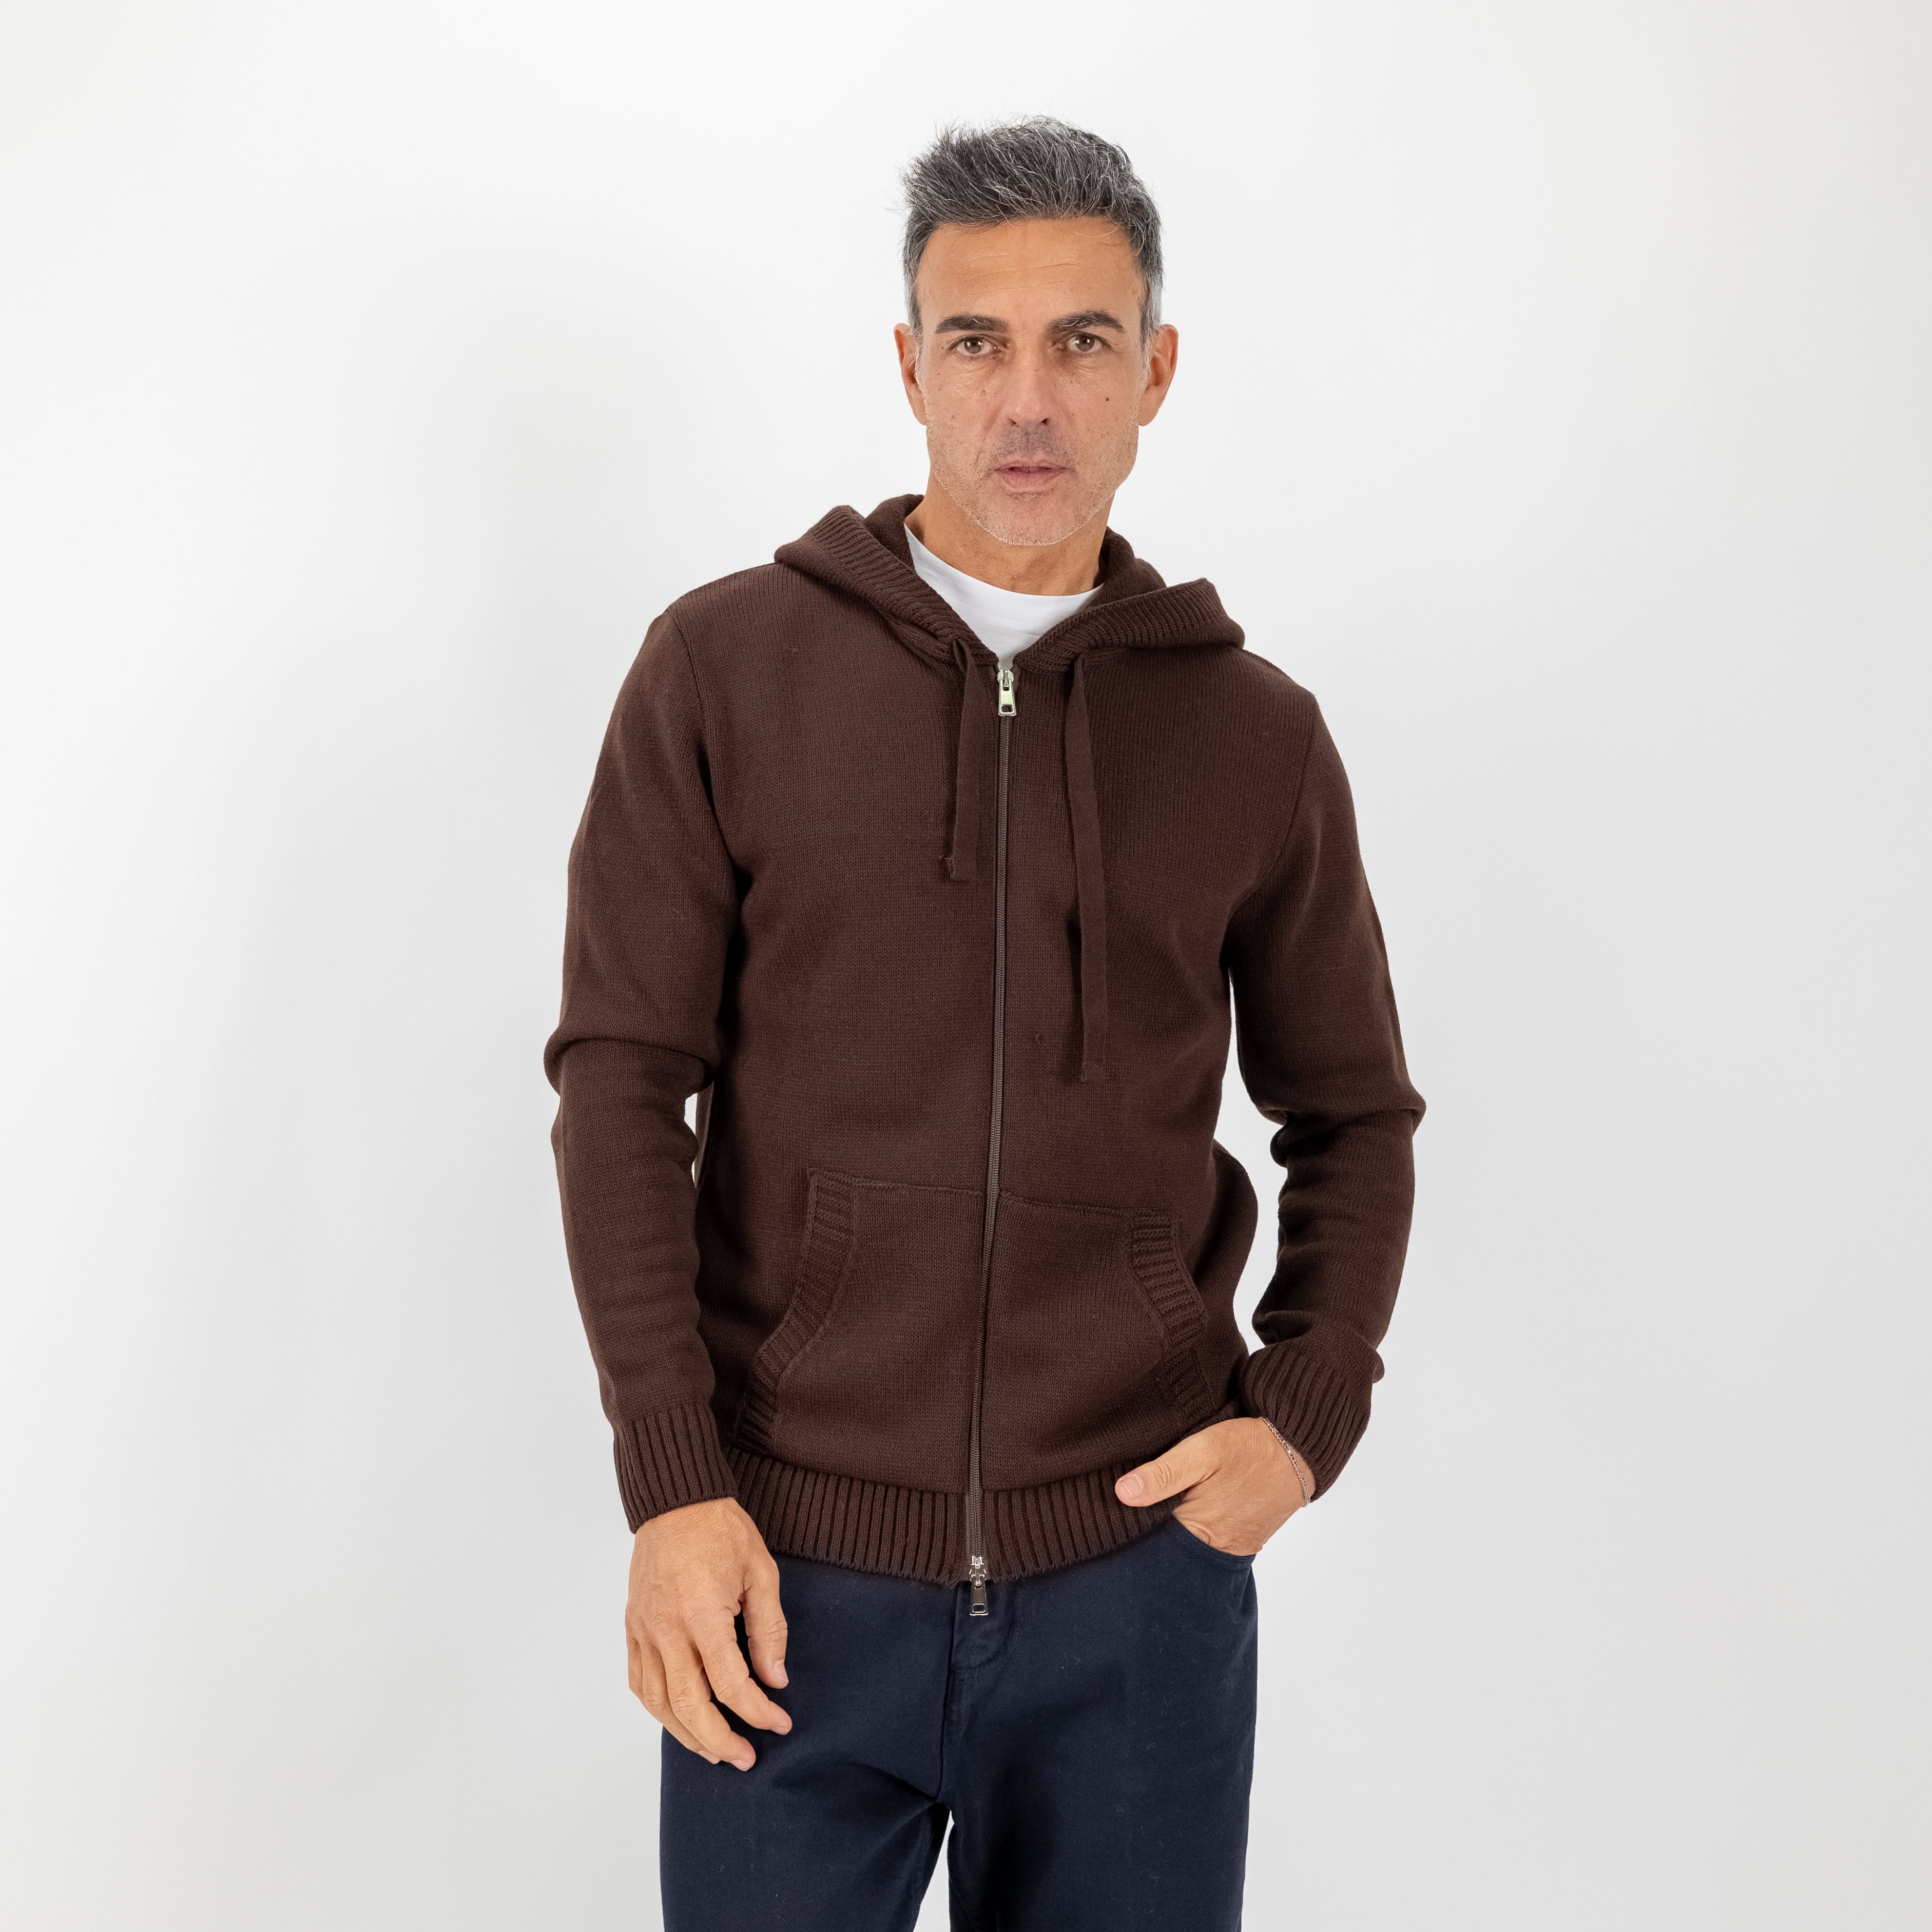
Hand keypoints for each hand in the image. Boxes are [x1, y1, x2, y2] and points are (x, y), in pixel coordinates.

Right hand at [626, 1497, 791, 1769]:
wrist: (675, 1499)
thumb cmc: (721, 1529)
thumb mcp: (761, 1571)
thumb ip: (769, 1629)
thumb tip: (775, 1679)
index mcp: (702, 1614)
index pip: (730, 1683)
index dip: (758, 1712)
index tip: (780, 1723)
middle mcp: (667, 1628)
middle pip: (688, 1705)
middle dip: (719, 1740)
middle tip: (746, 1758)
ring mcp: (643, 1629)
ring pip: (657, 1702)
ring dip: (685, 1734)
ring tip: (714, 1749)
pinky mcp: (632, 1626)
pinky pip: (638, 1681)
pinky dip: (656, 1708)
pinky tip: (677, 1718)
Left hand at [1114, 1417, 1309, 1555]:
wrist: (1298, 1451)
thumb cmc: (1248, 1448)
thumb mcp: (1202, 1449)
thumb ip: (1163, 1473)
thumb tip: (1123, 1493)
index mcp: (1199, 1531)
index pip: (1148, 1543)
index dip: (1130, 1525)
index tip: (1115, 1509)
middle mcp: (1216, 1550)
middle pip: (1167, 1550)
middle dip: (1148, 1532)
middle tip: (1133, 1506)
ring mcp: (1232, 1550)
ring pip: (1187, 1548)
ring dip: (1171, 1531)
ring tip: (1158, 1506)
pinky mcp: (1243, 1542)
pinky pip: (1209, 1543)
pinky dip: (1194, 1530)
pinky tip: (1186, 1509)